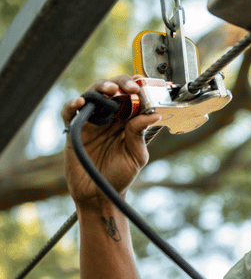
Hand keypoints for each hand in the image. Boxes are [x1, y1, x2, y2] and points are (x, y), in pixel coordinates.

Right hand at [62, 76, 160, 208]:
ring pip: (92, 95)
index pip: (133, 97)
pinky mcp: (74, 130)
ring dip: (100, 87)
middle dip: (122, 83)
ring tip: (110, 89)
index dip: (139, 88)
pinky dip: (72, 104)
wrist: (100, 195)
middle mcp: (110, 118)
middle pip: (113, 91)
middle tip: (131, 87)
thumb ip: (140, 134)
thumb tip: (154, 115)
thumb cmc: (120, 175)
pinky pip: (70, 113)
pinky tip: (80, 102)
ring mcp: (91, 122)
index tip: (146, 83)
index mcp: (127, 121)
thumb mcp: (136, 156)